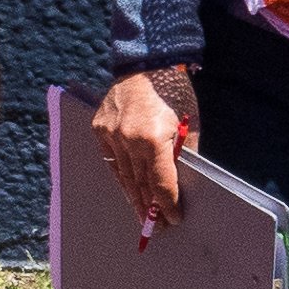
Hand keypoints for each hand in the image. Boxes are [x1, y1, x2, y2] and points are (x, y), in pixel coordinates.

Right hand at [92, 66, 198, 229]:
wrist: (147, 60)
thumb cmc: (173, 90)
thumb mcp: (188, 122)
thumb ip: (184, 153)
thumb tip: (181, 182)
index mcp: (153, 138)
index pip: (160, 183)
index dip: (167, 204)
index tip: (173, 219)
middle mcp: (128, 140)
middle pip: (139, 184)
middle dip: (149, 208)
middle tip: (156, 227)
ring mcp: (110, 134)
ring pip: (122, 176)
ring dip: (133, 197)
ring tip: (141, 215)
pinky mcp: (100, 129)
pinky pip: (111, 160)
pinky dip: (120, 176)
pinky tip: (127, 190)